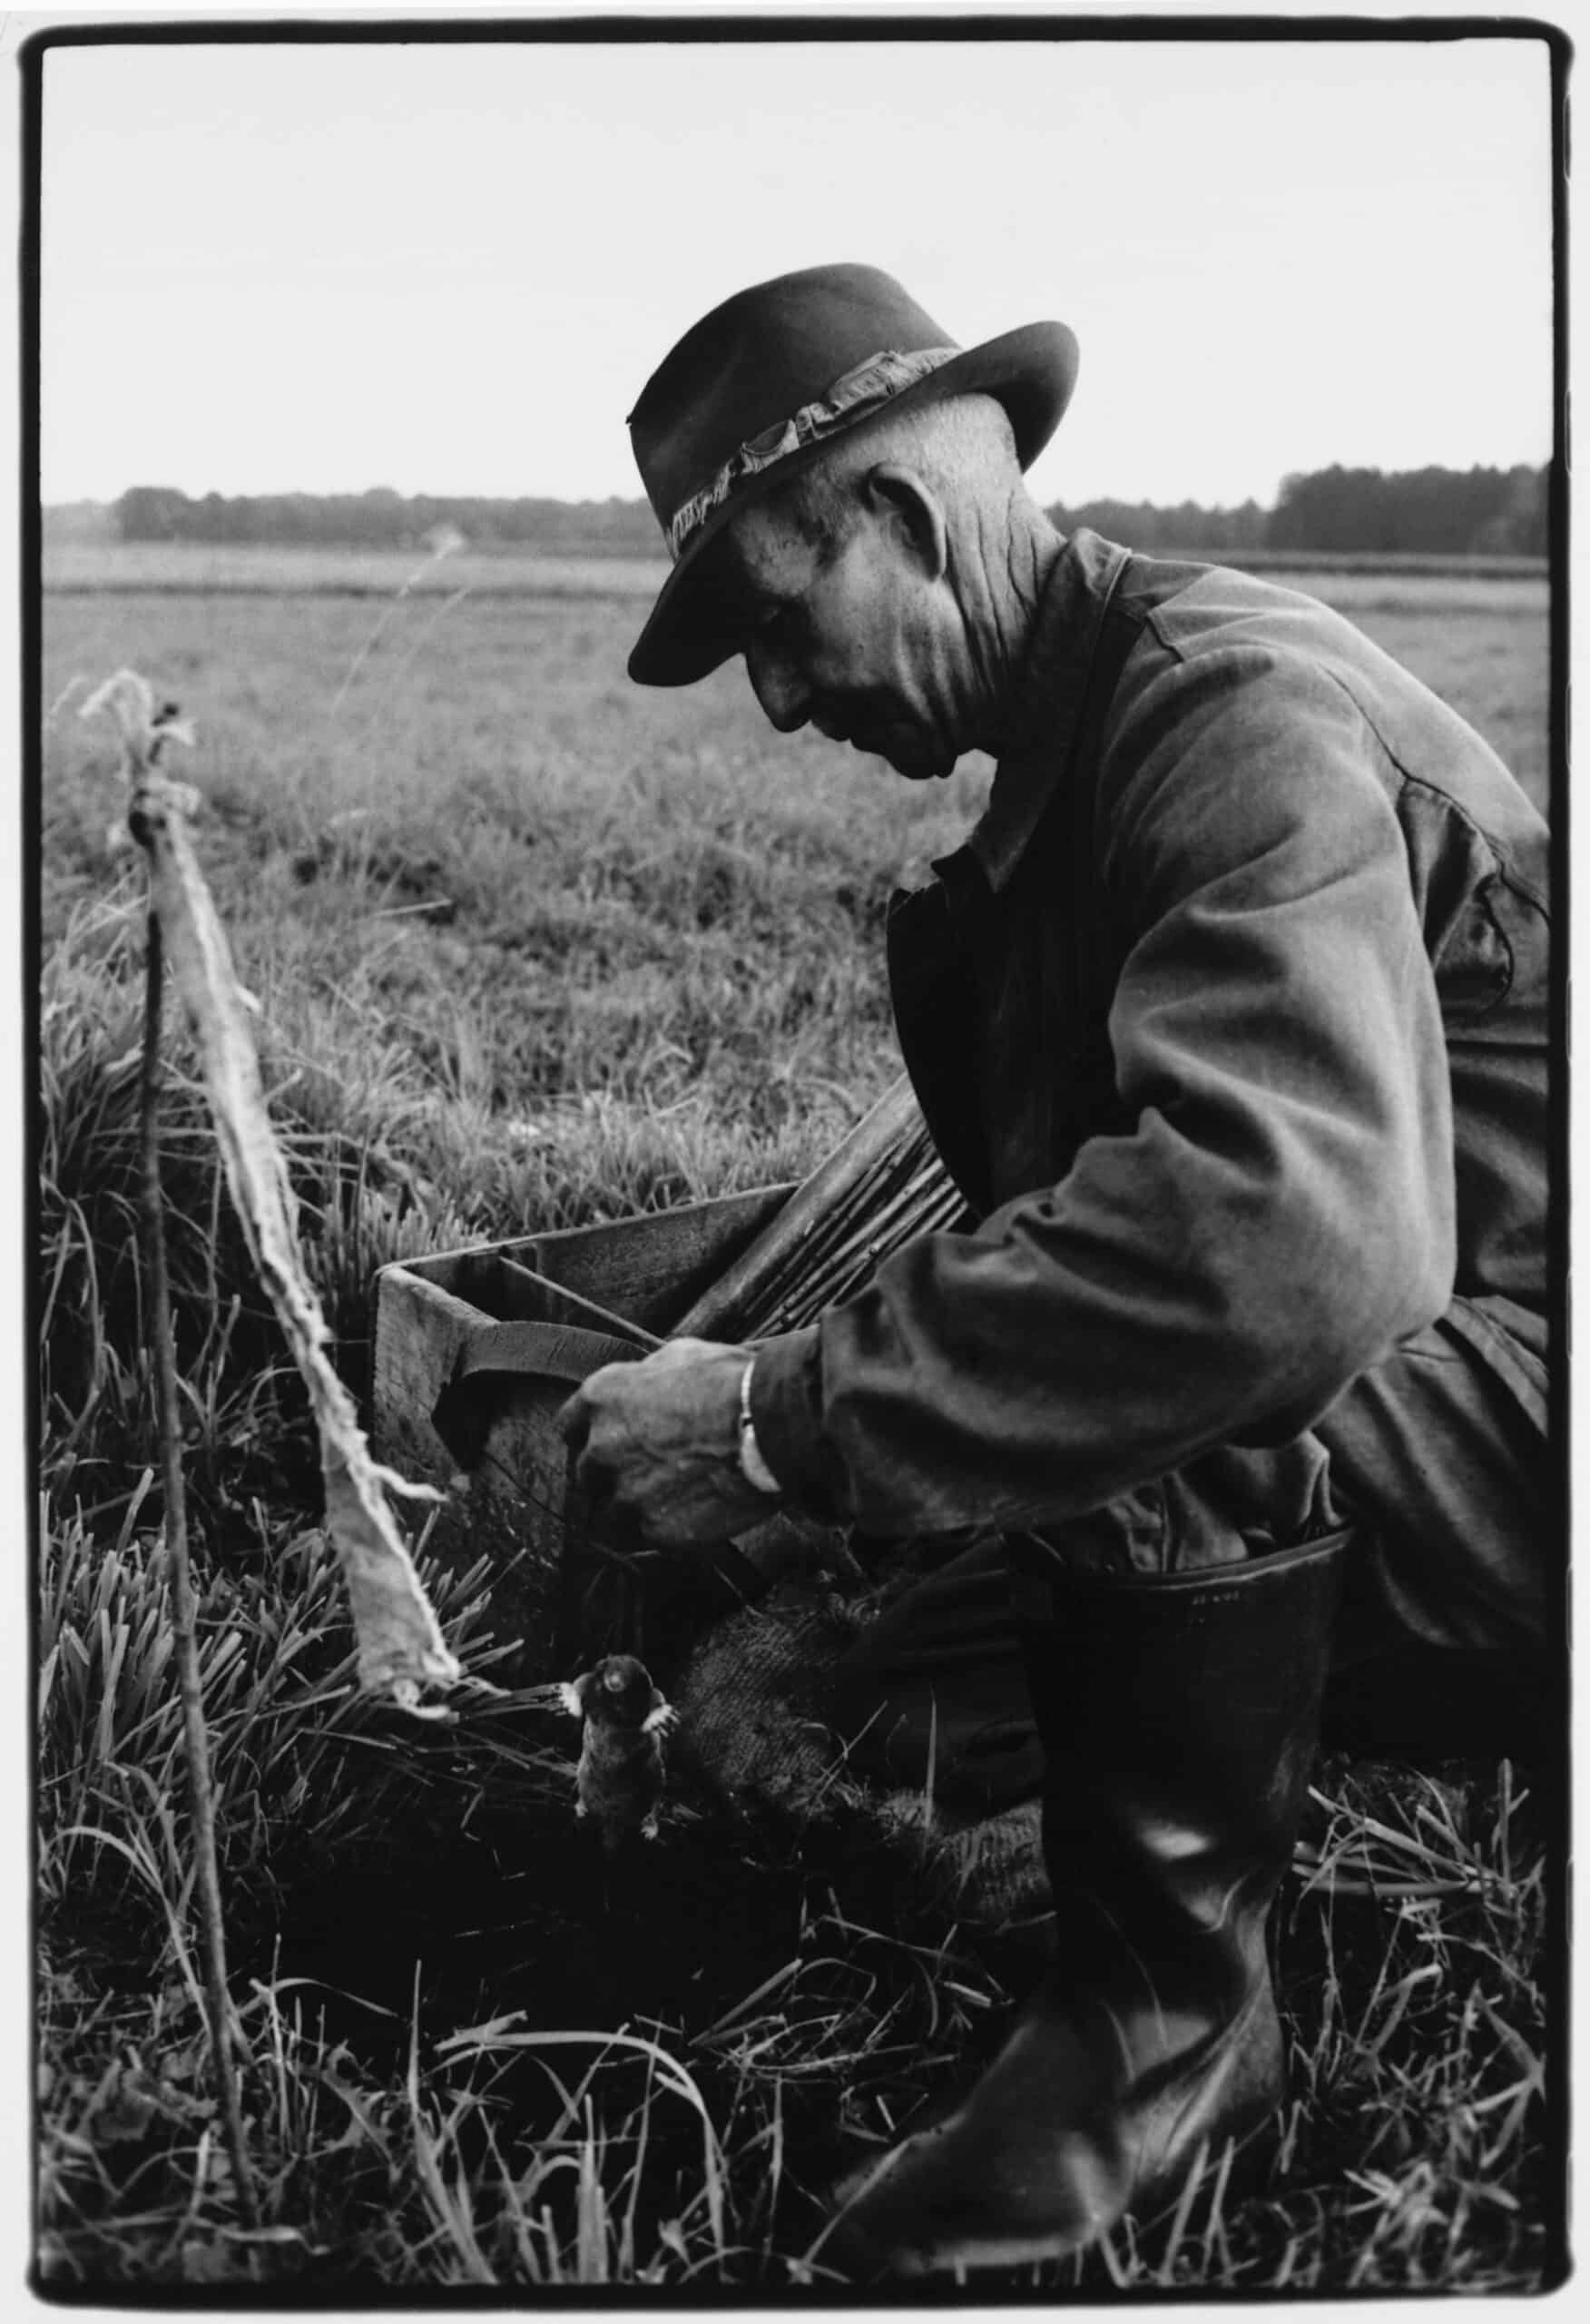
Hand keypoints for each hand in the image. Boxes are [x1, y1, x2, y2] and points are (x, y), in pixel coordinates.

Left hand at [557, 1338, 780, 1551]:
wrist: (766, 1427)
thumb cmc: (730, 1383)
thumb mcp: (680, 1355)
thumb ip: (647, 1376)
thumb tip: (648, 1381)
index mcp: (602, 1398)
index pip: (568, 1427)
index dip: (588, 1436)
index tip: (604, 1442)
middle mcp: (602, 1448)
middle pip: (587, 1475)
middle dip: (610, 1476)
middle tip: (646, 1473)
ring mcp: (626, 1493)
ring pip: (611, 1514)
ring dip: (633, 1509)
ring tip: (670, 1501)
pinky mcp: (654, 1528)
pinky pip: (648, 1537)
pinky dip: (665, 1529)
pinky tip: (691, 1513)